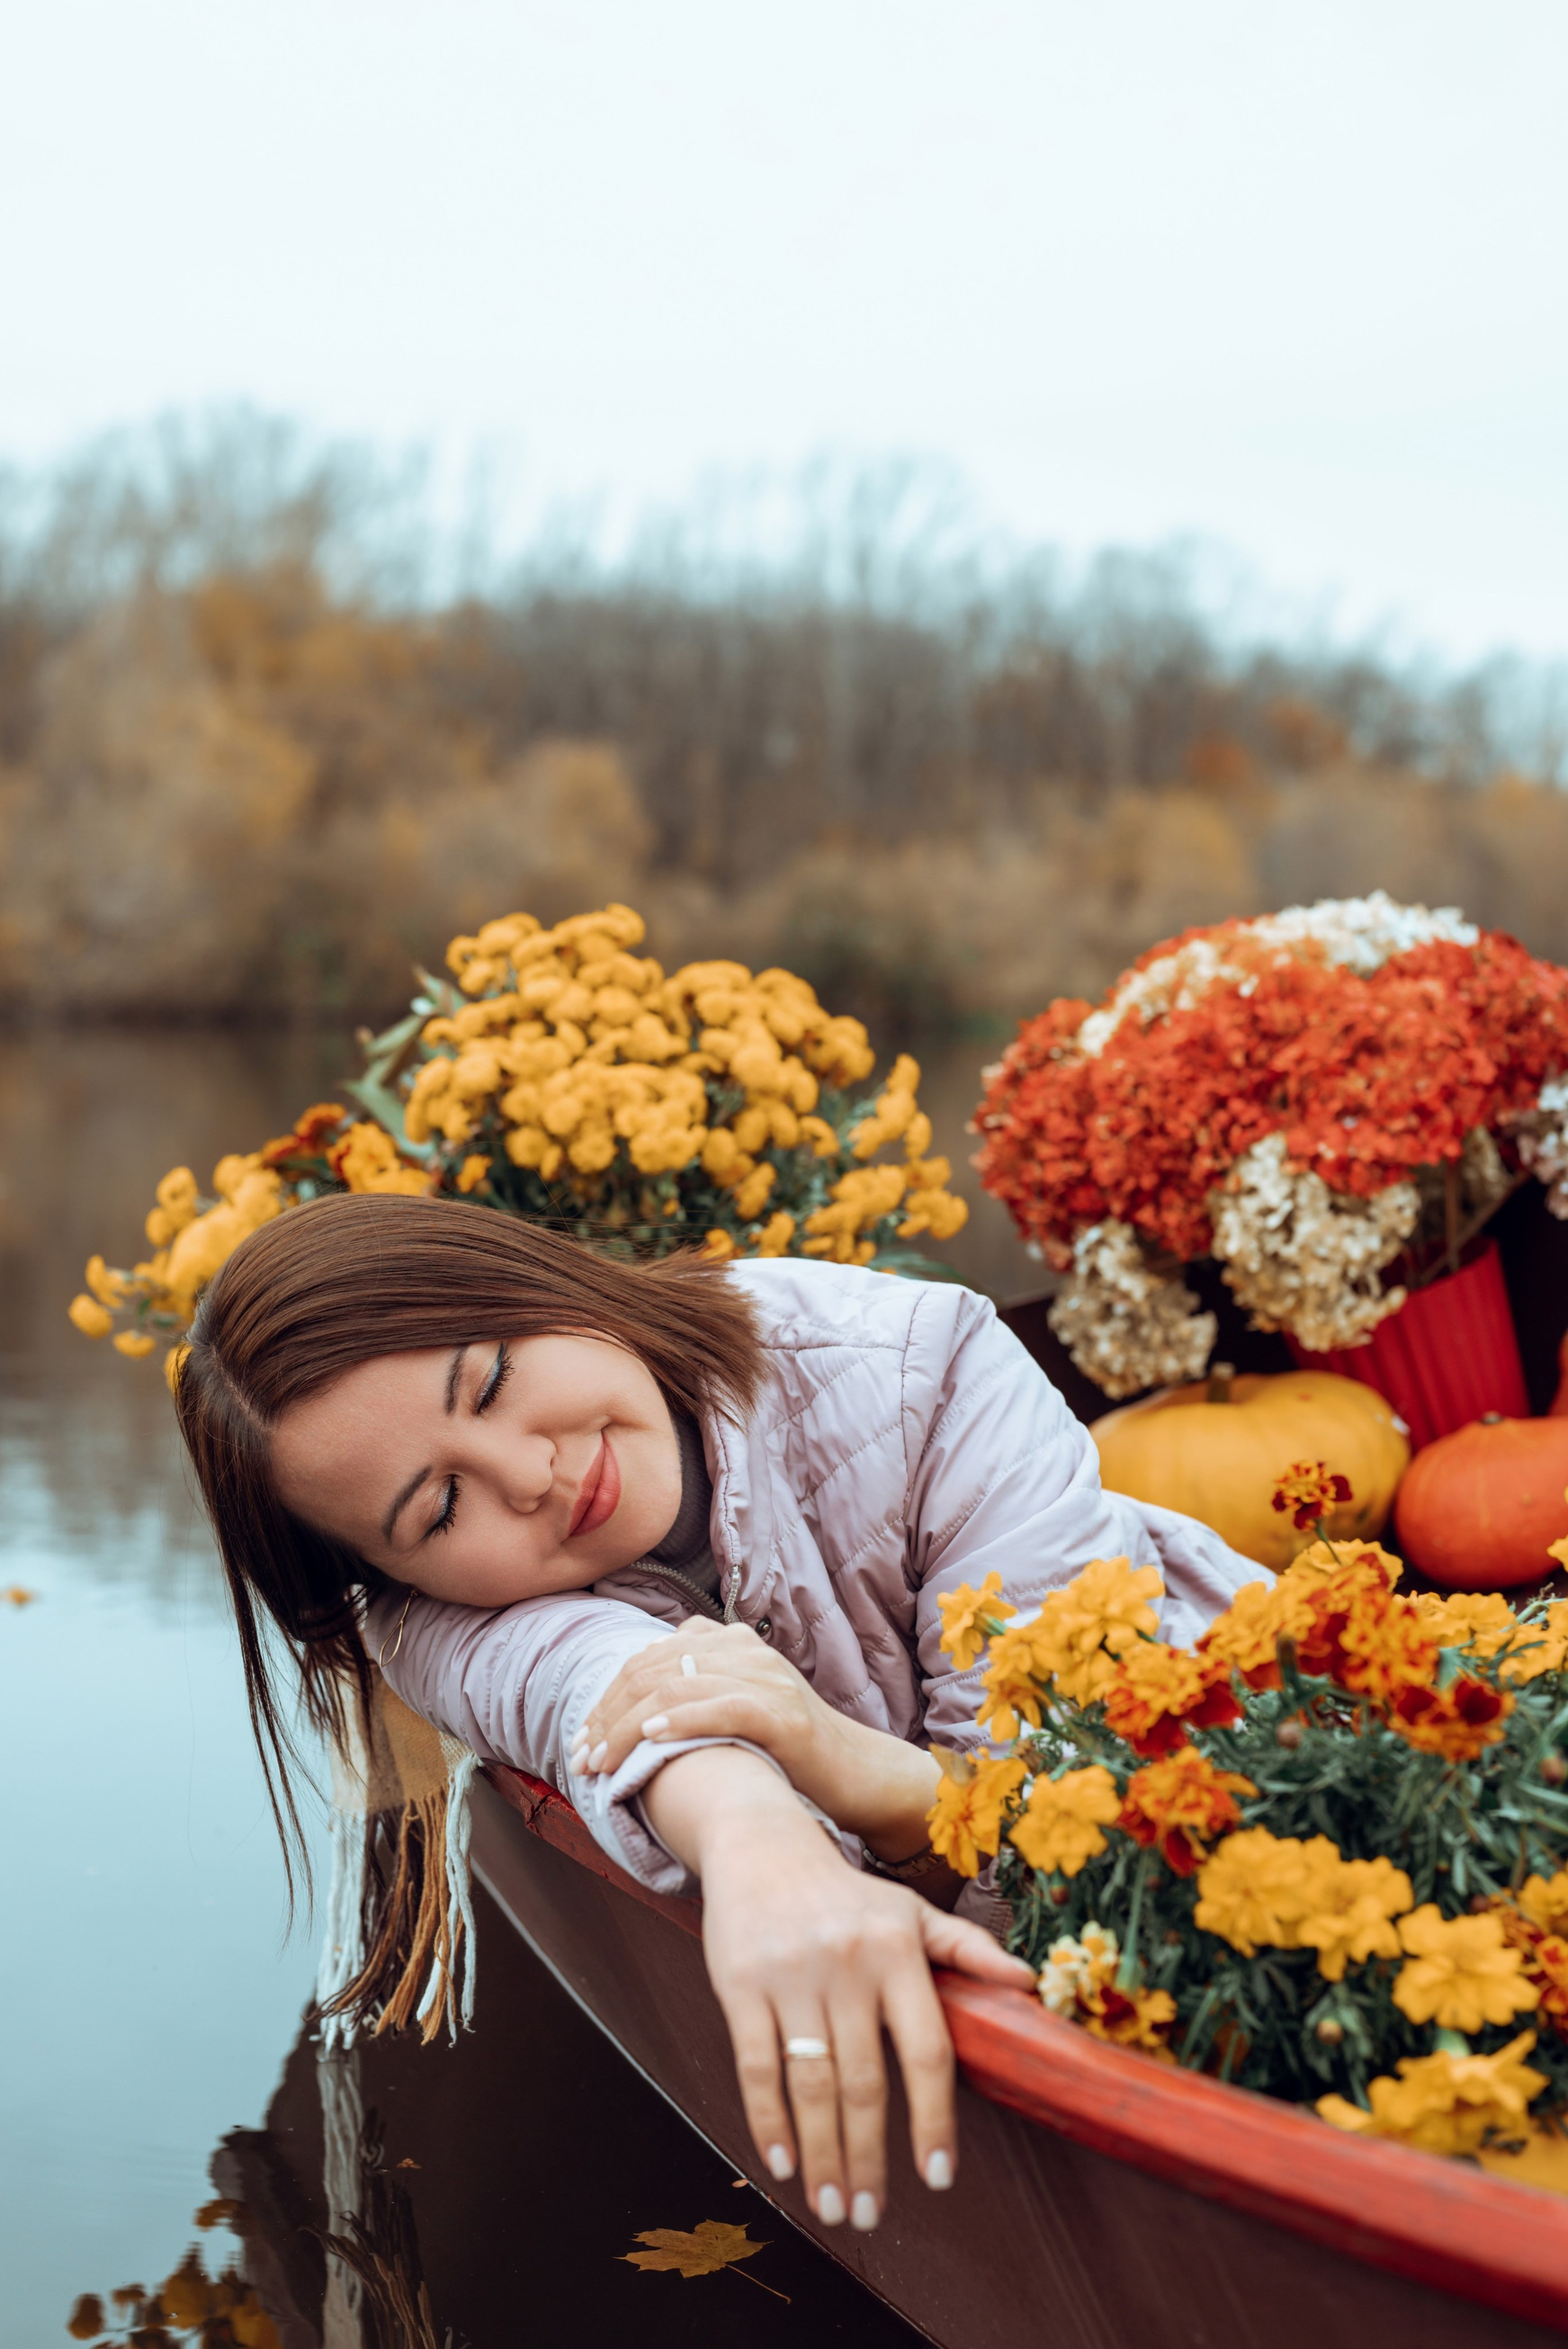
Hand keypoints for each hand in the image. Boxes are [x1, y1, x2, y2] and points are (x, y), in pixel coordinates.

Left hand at [575, 1618, 828, 1790]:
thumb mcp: (733, 1705)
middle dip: (608, 1716)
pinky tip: (651, 1738)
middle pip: (654, 1672)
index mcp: (728, 1642)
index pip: (648, 1660)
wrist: (854, 1771)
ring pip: (677, 1689)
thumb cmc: (784, 1748)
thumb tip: (634, 1701)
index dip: (607, 1698)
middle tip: (581, 1757)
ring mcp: (765, 1679)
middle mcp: (744, 1650)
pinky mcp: (781, 1713)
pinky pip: (720, 1707)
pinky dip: (680, 1721)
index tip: (581, 1739)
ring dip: (628, 1727)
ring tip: (601, 1760)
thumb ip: (693, 1689)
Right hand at [643, 1747, 1036, 2231]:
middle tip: (870, 2216)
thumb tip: (1030, 1985)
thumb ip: (968, 1949)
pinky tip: (782, 2164)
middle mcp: (848, 1964)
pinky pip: (756, 2066)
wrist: (762, 1844)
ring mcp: (792, 1976)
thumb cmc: (846, 1893)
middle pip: (865, 2083)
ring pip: (812, 2085)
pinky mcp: (741, 1984)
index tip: (938, 2177)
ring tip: (832, 2206)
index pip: (927, 2050)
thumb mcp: (911, 1912)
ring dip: (823, 2156)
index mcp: (897, 1950)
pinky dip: (769, 2122)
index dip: (934, 2120)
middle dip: (869, 2159)